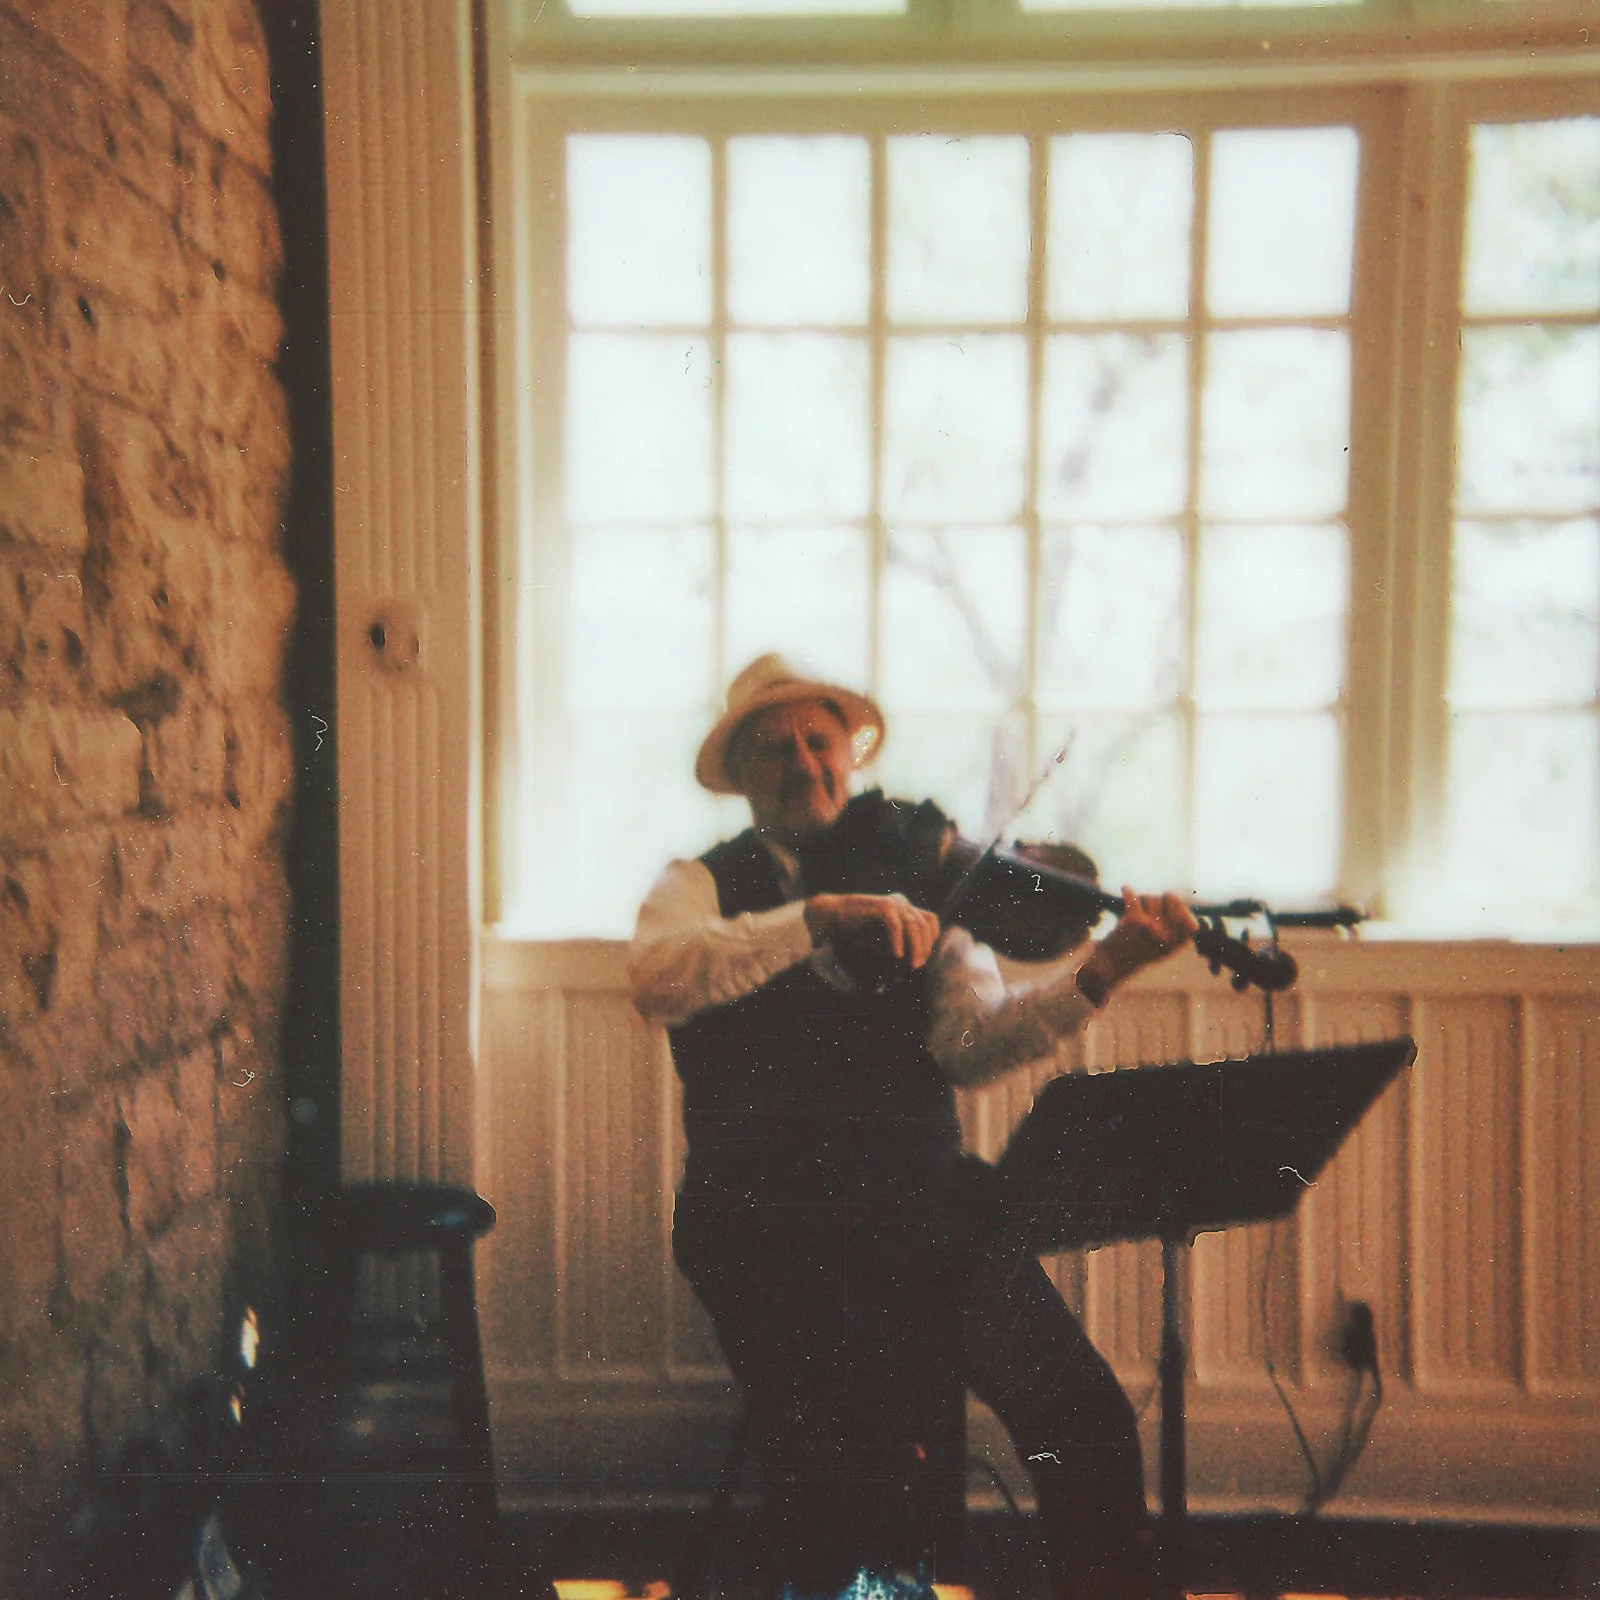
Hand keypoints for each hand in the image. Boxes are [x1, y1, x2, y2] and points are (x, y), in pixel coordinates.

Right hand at [804, 892, 940, 986]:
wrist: (833, 918)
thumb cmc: (858, 931)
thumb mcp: (884, 941)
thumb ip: (901, 946)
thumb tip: (918, 962)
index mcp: (905, 907)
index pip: (930, 920)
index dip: (931, 939)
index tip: (923, 957)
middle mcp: (902, 902)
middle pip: (924, 925)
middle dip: (924, 947)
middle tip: (917, 966)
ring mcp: (893, 902)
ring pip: (914, 925)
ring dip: (916, 947)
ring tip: (911, 965)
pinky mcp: (882, 906)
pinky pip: (896, 925)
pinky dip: (898, 941)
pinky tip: (897, 956)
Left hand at [1078, 888, 1197, 998]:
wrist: (1113, 964)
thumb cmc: (1139, 950)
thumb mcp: (1164, 943)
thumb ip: (1174, 924)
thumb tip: (1171, 896)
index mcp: (1179, 943)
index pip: (1187, 913)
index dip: (1178, 906)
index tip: (1167, 907)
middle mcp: (1169, 936)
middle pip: (1168, 899)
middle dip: (1156, 900)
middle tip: (1146, 910)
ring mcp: (1152, 927)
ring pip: (1150, 898)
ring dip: (1141, 901)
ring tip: (1134, 914)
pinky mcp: (1134, 920)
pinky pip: (1133, 897)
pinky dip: (1127, 892)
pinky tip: (1125, 889)